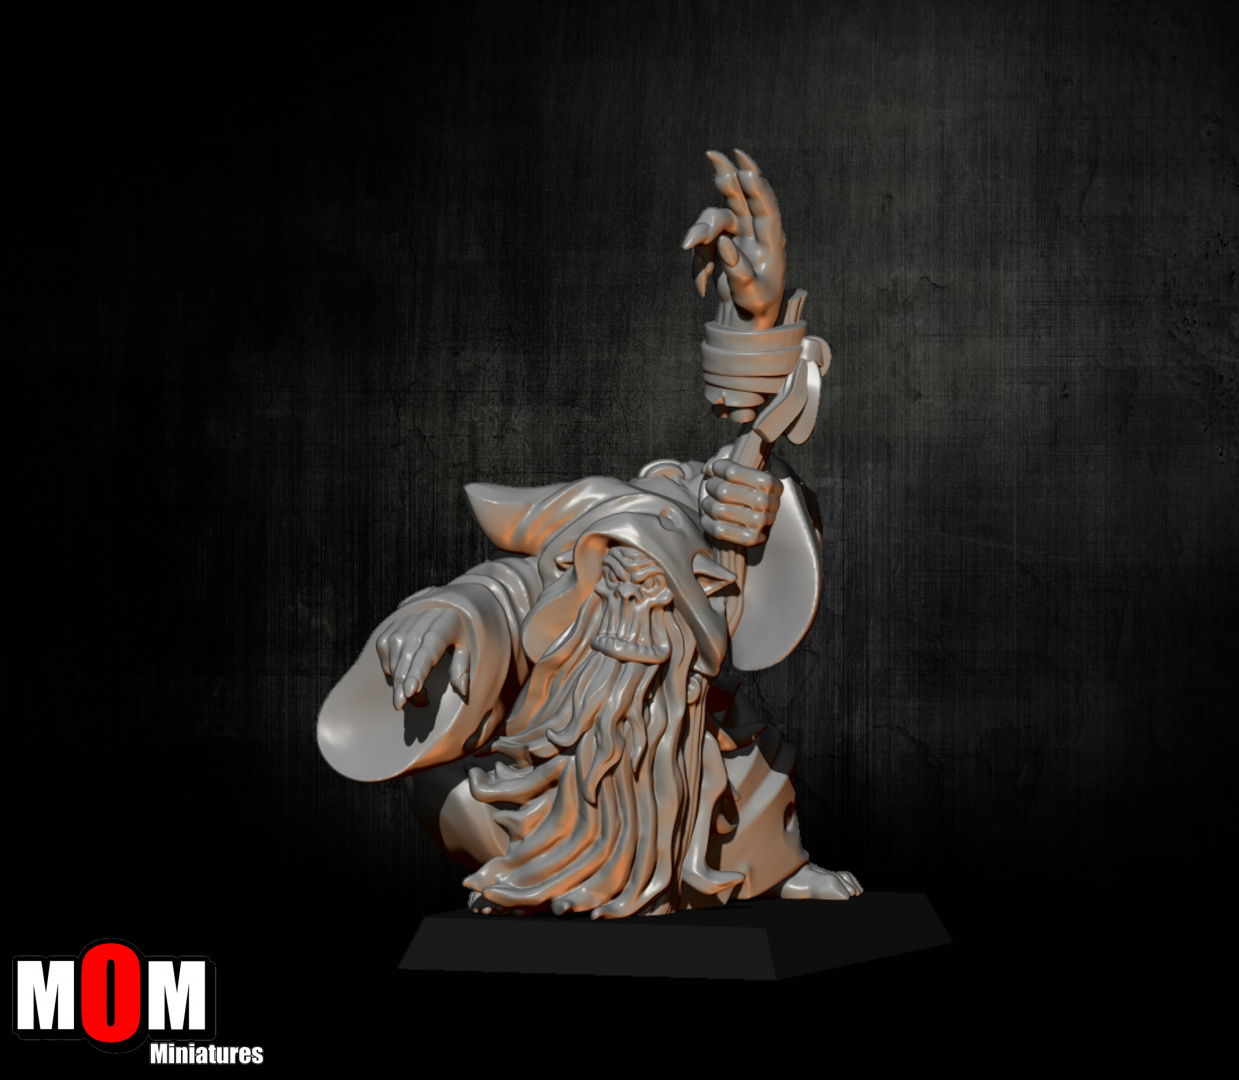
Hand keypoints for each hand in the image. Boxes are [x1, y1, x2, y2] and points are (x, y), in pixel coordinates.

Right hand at [376, 608, 470, 710]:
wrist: (433, 609)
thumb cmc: (453, 633)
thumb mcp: (465, 647)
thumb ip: (462, 667)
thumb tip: (462, 690)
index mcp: (440, 629)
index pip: (426, 655)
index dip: (417, 674)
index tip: (410, 692)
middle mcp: (416, 628)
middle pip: (406, 666)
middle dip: (405, 689)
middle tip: (414, 704)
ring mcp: (398, 631)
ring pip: (395, 670)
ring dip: (404, 685)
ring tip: (420, 687)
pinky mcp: (385, 636)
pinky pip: (386, 666)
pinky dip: (396, 675)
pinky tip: (408, 671)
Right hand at [682, 149, 786, 329]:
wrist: (746, 318)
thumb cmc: (756, 304)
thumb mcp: (749, 292)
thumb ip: (738, 269)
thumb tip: (723, 243)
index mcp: (771, 239)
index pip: (765, 207)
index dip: (756, 185)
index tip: (744, 168)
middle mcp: (753, 231)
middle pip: (739, 196)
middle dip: (726, 174)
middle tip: (712, 154)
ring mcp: (734, 235)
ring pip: (714, 219)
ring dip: (700, 233)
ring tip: (690, 247)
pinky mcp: (717, 244)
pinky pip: (701, 245)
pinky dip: (698, 265)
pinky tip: (702, 288)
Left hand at [699, 458, 782, 546]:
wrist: (757, 521)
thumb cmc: (748, 490)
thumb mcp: (744, 469)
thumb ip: (726, 457)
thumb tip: (708, 468)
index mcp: (771, 483)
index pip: (734, 471)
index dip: (719, 468)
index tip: (714, 468)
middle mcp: (769, 503)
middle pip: (724, 491)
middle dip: (711, 486)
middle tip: (710, 486)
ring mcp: (762, 523)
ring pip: (718, 510)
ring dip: (707, 504)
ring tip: (708, 502)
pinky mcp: (752, 539)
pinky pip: (719, 531)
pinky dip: (708, 523)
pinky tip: (707, 518)